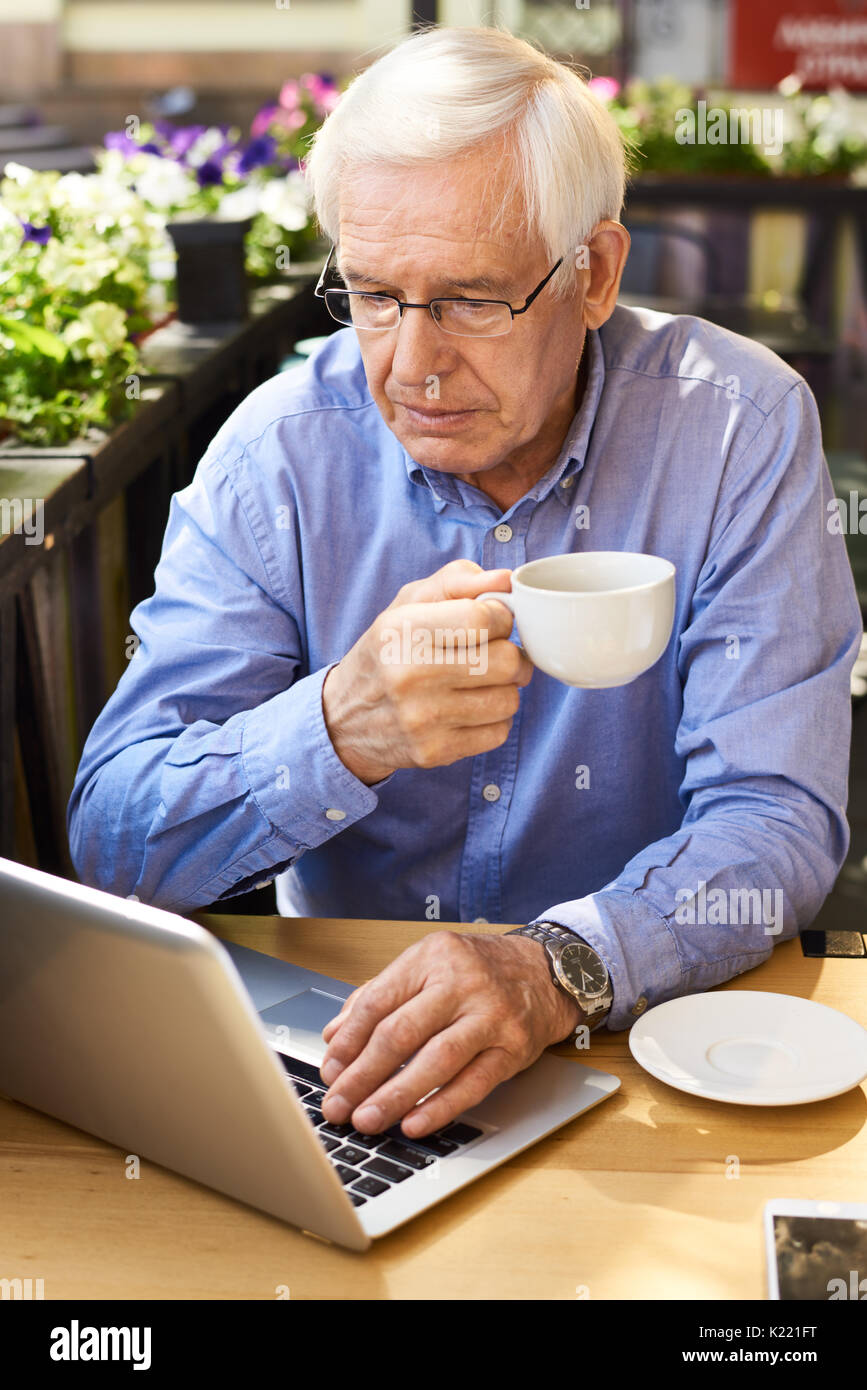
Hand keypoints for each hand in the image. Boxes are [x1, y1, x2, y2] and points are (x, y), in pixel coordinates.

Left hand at [318, 931, 582, 1136]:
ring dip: (396, 1096)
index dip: (348, 1042)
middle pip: (401, 1033)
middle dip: (362, 1076)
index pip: (378, 1002)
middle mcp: (461, 983)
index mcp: (431, 957)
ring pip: (436, 1061)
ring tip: (367, 1119)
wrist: (547, 970)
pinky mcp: (513, 1048)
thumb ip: (379, 995)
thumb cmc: (479, 970)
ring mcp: (490, 1016)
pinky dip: (440, 1107)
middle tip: (338, 1105)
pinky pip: (473, 1083)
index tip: (329, 1071)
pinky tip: (414, 1124)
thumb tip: (334, 1036)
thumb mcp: (427, 965)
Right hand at [321, 558, 532, 784]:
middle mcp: (409, 675)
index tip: (493, 622)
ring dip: (505, 689)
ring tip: (482, 683)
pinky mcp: (433, 751)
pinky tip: (471, 709)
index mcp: (401, 630)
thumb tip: (506, 580)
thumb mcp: (409, 603)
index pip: (482, 619)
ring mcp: (421, 719)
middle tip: (499, 654)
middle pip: (505, 662)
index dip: (501, 617)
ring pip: (508, 700)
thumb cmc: (387, 650)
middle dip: (512, 655)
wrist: (344, 718)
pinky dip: (494, 719)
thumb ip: (458, 581)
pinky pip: (498, 732)